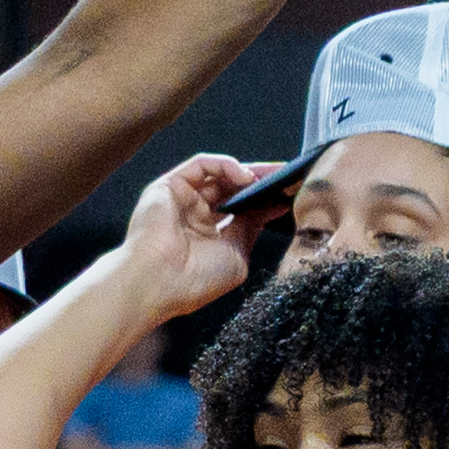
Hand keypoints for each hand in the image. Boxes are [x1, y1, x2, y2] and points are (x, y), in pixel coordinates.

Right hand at [113, 155, 276, 325]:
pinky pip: (201, 165)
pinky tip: (245, 176)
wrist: (159, 283)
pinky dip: (225, 165)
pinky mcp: (169, 185)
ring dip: (247, 172)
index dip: (264, 199)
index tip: (290, 193)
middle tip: (286, 177)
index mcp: (208, 235)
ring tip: (270, 176)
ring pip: (218, 174)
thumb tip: (274, 206)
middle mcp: (194, 215)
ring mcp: (181, 199)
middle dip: (260, 182)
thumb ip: (252, 228)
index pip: (240, 208)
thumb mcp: (237, 254)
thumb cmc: (194, 280)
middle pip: (231, 188)